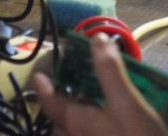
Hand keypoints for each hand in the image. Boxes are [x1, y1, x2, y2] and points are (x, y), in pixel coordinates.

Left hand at [32, 34, 167, 135]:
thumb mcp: (128, 103)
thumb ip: (110, 71)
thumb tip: (98, 40)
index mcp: (73, 122)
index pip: (48, 100)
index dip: (43, 86)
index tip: (40, 75)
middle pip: (61, 118)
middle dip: (66, 104)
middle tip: (77, 90)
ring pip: (74, 131)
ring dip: (82, 119)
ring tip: (97, 108)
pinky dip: (94, 131)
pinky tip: (112, 128)